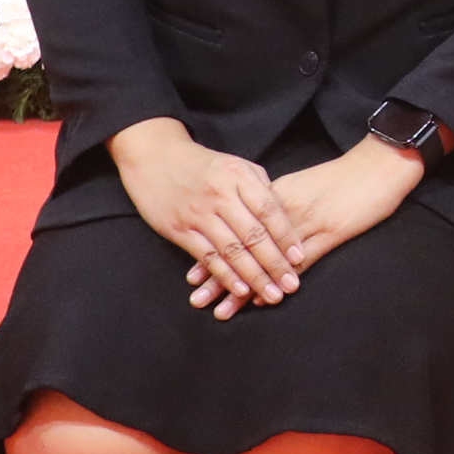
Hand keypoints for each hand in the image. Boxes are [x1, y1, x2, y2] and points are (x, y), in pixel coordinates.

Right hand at [110, 117, 300, 320]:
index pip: (269, 210)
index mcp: (239, 176)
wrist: (154, 158)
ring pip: (232, 250)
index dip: (286, 236)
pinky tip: (240, 290)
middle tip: (291, 285)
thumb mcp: (235, 164)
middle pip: (253, 235)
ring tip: (272, 294)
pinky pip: (207, 257)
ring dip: (254, 276)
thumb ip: (259, 187)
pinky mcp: (180, 230)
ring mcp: (199, 214)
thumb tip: (283, 215)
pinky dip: (225, 275)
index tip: (299, 258)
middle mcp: (220, 196)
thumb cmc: (202, 164)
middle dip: (275, 264)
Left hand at [192, 141, 426, 310]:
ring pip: (265, 260)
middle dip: (218, 275)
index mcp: (277, 196)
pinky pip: (297, 263)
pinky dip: (277, 282)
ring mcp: (306, 222)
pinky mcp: (329, 233)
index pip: (235, 230)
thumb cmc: (344, 177)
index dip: (213, 252)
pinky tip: (262, 300)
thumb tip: (257, 224)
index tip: (193, 275)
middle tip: (197, 299)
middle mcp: (284, 210)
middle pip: (243, 247)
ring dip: (241, 287)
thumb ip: (281, 204)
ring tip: (220, 310)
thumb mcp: (306, 186)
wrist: (379, 165)